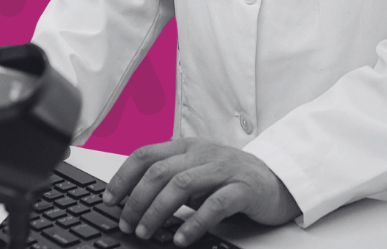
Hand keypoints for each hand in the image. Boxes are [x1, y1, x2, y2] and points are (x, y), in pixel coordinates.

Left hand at [101, 139, 300, 246]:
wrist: (275, 179)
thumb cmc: (230, 178)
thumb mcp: (197, 172)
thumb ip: (172, 180)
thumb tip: (135, 202)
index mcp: (186, 147)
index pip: (146, 154)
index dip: (124, 175)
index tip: (110, 199)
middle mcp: (201, 153)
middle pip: (159, 171)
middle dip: (137, 199)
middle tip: (126, 223)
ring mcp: (222, 168)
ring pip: (181, 185)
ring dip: (157, 210)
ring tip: (146, 232)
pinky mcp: (242, 188)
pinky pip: (214, 204)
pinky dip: (194, 222)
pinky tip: (182, 239)